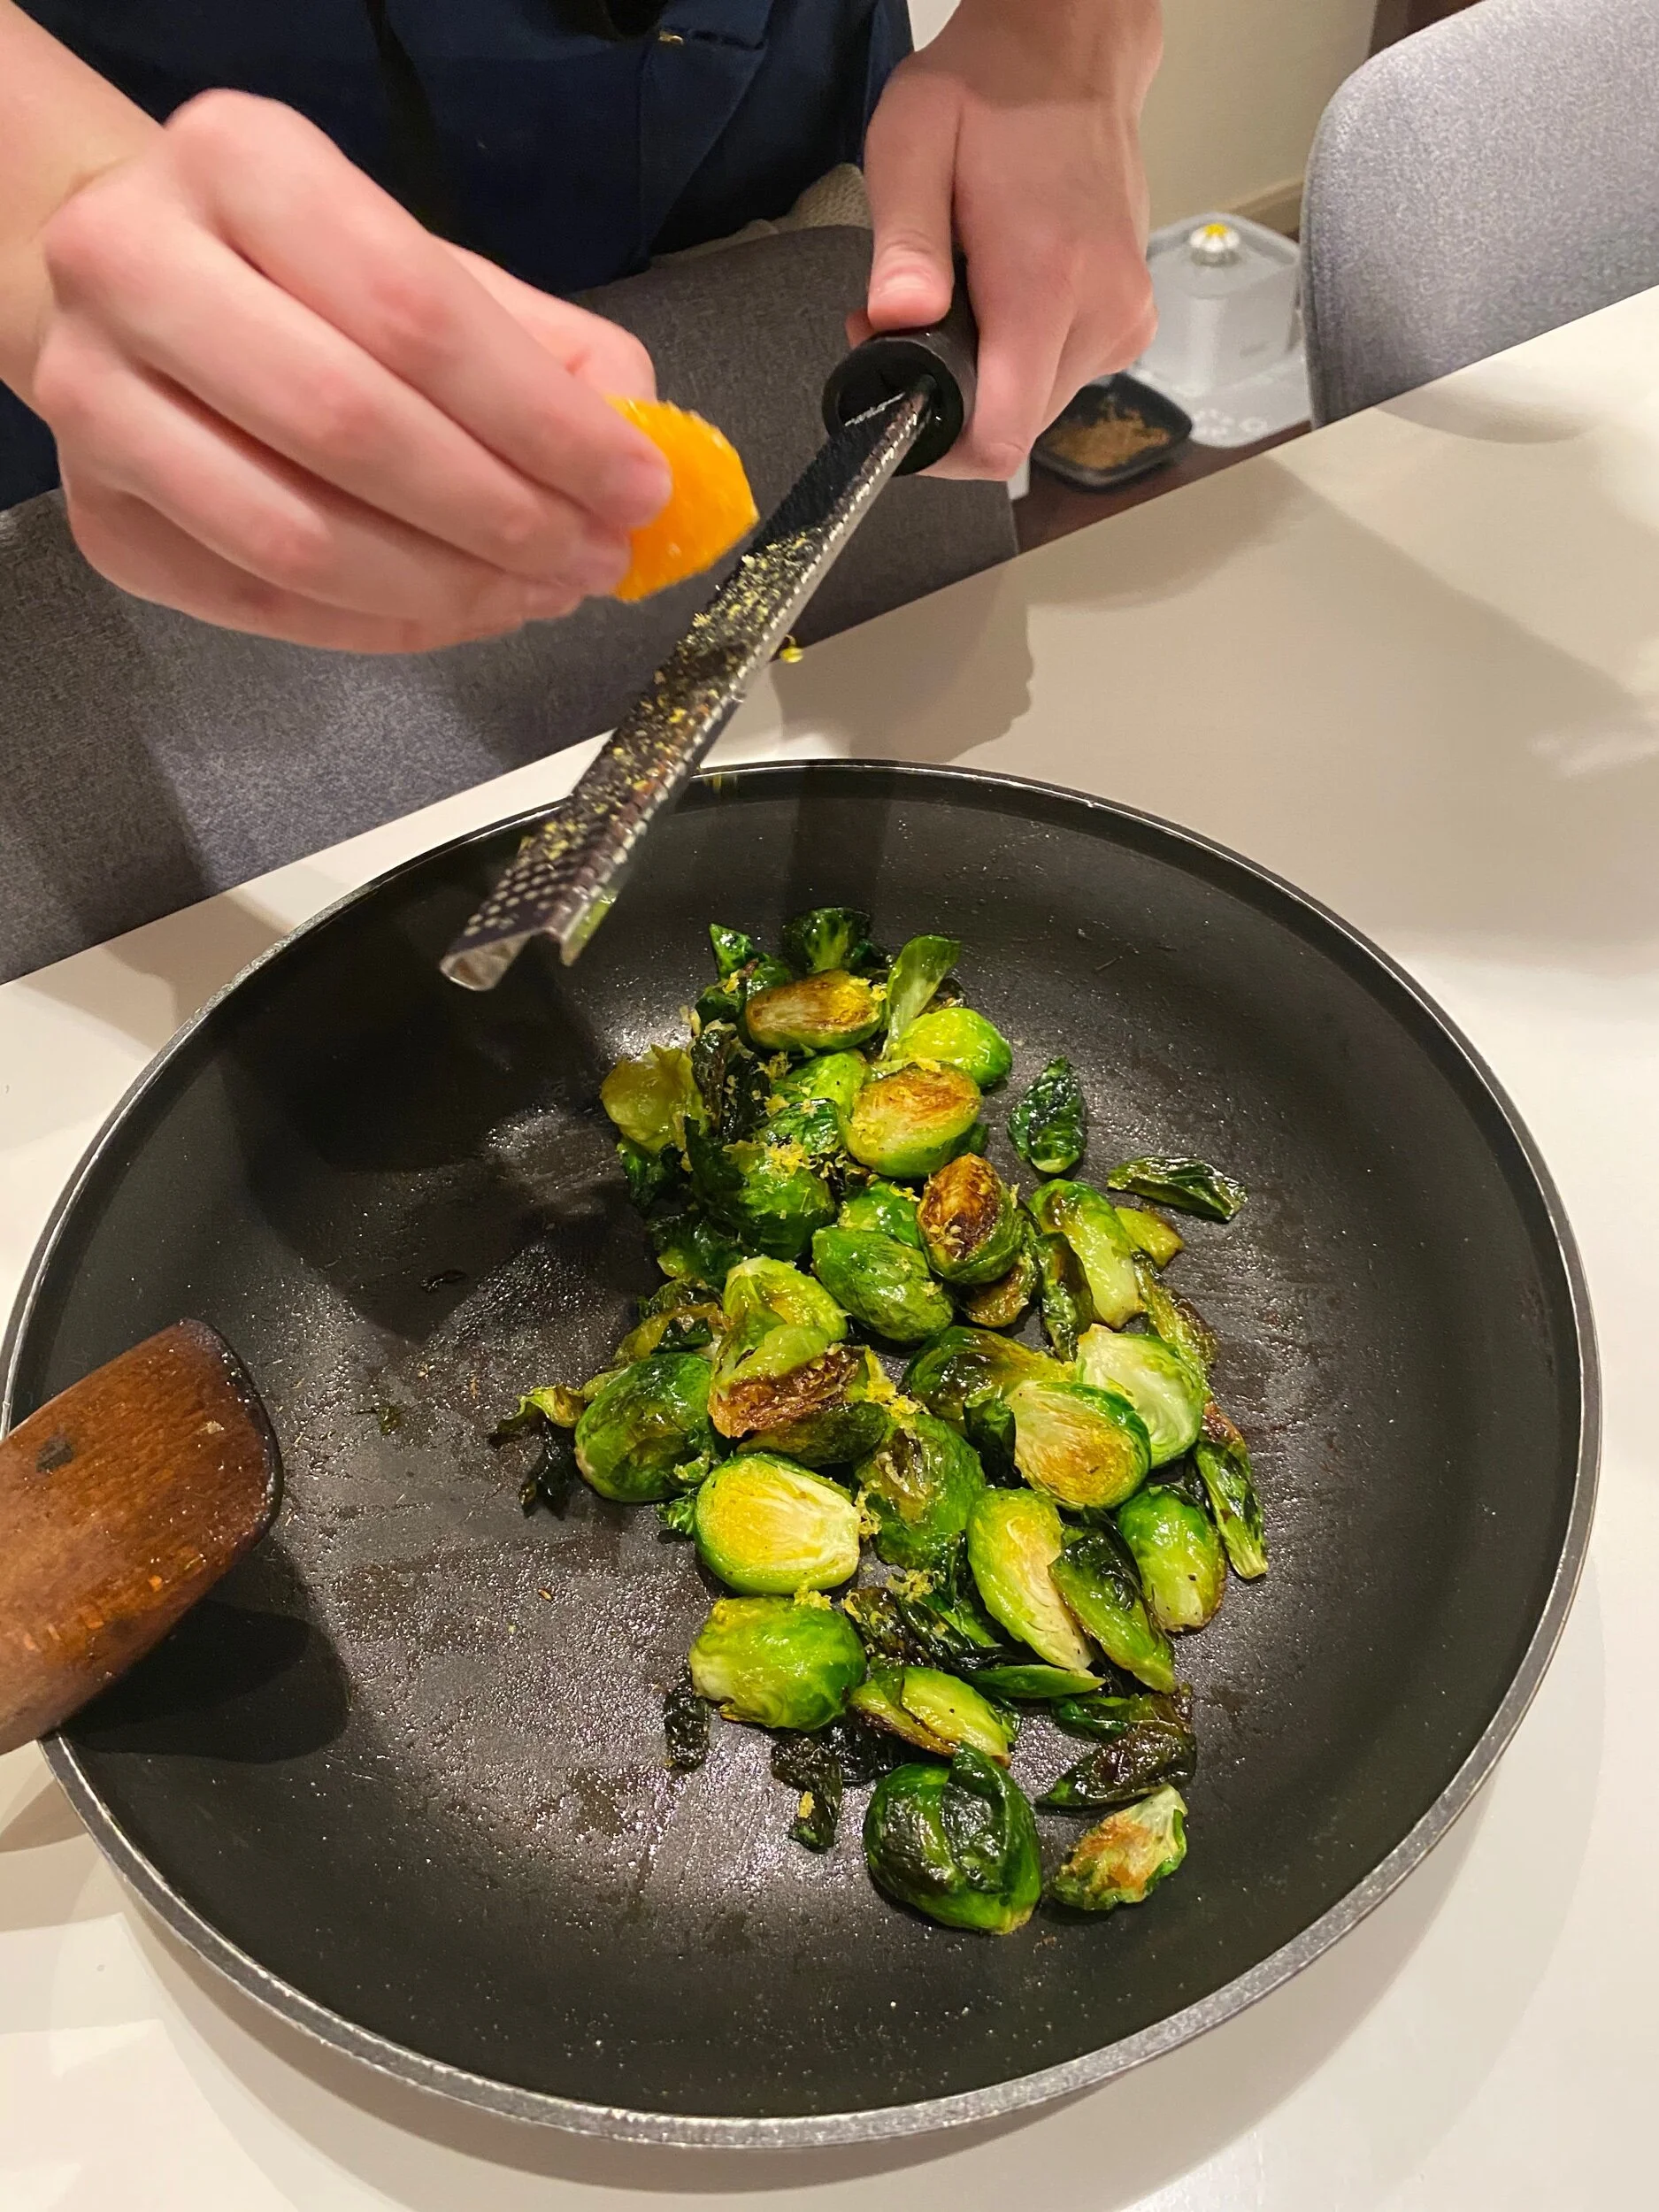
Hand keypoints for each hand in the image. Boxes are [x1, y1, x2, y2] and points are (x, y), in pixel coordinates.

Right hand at [21, 91, 671, 650]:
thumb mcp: (428, 268)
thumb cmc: (308, 283)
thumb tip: (643, 460)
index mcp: (240, 164)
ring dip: (448, 590)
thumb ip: (548, 352)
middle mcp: (135, 266)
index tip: (635, 488)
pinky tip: (461, 614)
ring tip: (538, 594)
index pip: (415, 313)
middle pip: (351, 428)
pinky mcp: (99, 519)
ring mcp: (92, 402)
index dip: (543, 422)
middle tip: (591, 560)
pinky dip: (384, 628)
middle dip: (502, 517)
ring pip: (297, 539)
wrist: (143, 300)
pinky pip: (262, 606)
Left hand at [859, 0, 1160, 479]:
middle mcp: (1101, 313)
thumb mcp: (913, 145)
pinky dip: (1020, 357)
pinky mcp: (1129, 321)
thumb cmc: (991, 94)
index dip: (938, 449)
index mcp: (1047, 282)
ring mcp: (1124, 321)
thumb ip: (903, 245)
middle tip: (911, 323)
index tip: (898, 407)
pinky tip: (1002, 296)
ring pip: (1034, 408)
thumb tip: (894, 321)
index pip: (1000, 438)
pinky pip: (1060, 377)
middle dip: (951, 399)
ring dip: (985, 377)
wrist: (1070, 56)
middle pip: (1012, 429)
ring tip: (960, 295)